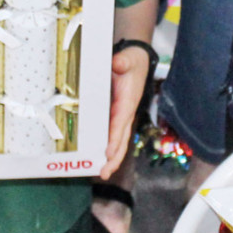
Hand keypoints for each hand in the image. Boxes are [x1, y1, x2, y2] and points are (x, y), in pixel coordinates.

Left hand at [100, 44, 150, 179]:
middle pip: (121, 140)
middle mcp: (125, 114)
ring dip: (111, 158)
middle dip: (114, 158)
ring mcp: (120, 117)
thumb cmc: (132, 63)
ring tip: (102, 173)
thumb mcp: (128, 59)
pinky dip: (105, 148)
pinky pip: (111, 136)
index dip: (114, 138)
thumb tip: (117, 63)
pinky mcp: (115, 117)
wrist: (136, 61)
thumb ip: (123, 61)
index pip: (120, 123)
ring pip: (117, 142)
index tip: (108, 152)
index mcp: (128, 103)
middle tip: (104, 173)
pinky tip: (96, 159)